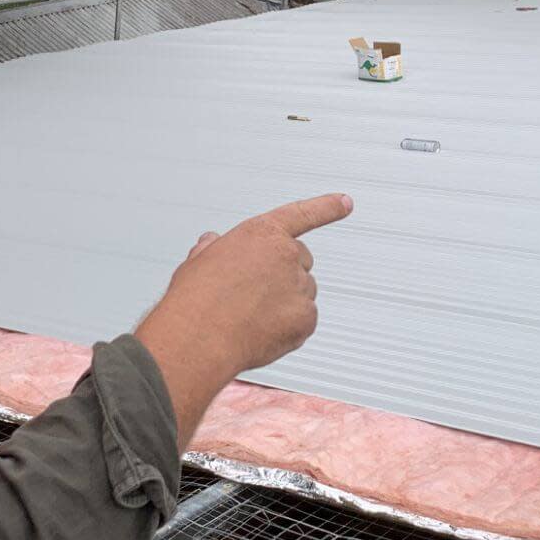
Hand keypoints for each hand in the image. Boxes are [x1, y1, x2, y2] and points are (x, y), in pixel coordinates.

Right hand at [134, 193, 353, 446]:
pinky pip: (305, 321)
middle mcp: (286, 254)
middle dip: (285, 274)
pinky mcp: (306, 318)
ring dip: (285, 302)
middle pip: (302, 261)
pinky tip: (261, 332)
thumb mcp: (198, 262)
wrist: (198, 337)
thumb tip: (212, 242)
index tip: (345, 202)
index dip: (327, 207)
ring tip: (250, 316)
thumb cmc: (194, 300)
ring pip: (303, 293)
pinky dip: (289, 328)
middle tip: (255, 294)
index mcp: (261, 233)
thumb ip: (214, 248)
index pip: (302, 214)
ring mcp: (299, 285)